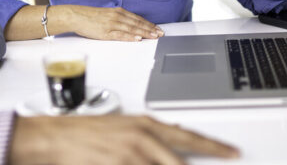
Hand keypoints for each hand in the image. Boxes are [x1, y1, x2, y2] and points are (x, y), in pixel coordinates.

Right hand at [9, 115, 239, 163]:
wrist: (53, 137)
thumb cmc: (86, 133)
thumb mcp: (125, 127)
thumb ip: (151, 136)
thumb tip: (176, 141)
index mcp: (147, 125)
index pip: (190, 138)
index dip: (214, 147)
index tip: (232, 152)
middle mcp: (142, 139)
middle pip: (180, 163)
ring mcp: (130, 156)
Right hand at [57, 5, 163, 40]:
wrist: (76, 16)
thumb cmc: (90, 17)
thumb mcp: (107, 15)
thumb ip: (118, 19)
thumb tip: (129, 25)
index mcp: (118, 12)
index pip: (137, 18)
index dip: (148, 24)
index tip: (157, 28)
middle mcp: (117, 16)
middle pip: (137, 23)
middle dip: (150, 29)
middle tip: (160, 33)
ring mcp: (112, 24)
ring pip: (132, 29)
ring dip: (144, 33)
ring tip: (154, 36)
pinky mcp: (106, 32)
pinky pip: (120, 35)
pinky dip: (130, 37)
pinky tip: (137, 39)